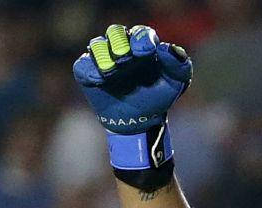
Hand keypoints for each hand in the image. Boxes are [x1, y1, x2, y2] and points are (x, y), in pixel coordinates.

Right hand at [72, 24, 190, 133]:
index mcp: (143, 45)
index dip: (142, 39)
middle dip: (120, 43)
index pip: (141, 33)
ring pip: (97, 45)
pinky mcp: (88, 73)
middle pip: (115, 32)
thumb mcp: (176, 83)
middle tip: (125, 58)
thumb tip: (168, 49)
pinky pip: (82, 66)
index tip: (145, 52)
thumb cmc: (158, 97)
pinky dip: (89, 70)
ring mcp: (104, 59)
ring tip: (112, 71)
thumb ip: (179, 65)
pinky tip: (99, 79)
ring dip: (104, 56)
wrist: (141, 120)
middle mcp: (122, 47)